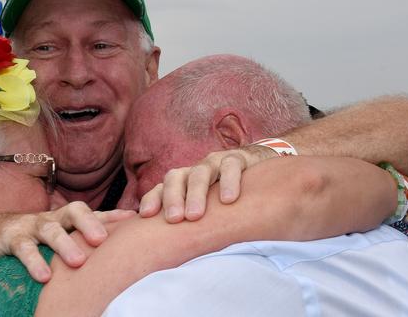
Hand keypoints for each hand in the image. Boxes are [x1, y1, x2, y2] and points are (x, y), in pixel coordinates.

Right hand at [0, 202, 134, 281]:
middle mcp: (53, 218)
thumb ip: (80, 245)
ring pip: (50, 228)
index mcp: (67, 219)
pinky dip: (34, 261)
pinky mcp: (12, 237)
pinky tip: (45, 276)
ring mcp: (32, 225)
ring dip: (64, 244)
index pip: (94, 213)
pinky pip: (24, 248)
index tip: (136, 219)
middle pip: (75, 211)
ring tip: (79, 262)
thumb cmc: (31, 239)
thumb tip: (114, 258)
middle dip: (90, 223)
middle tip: (104, 240)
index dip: (114, 216)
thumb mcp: (57, 240)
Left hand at [139, 145, 275, 222]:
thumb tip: (165, 249)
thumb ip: (188, 223)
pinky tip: (228, 200)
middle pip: (176, 178)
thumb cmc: (226, 196)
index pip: (161, 188)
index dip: (152, 199)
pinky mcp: (238, 159)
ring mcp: (215, 163)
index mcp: (182, 182)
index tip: (146, 215)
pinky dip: (228, 181)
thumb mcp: (206, 208)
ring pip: (200, 172)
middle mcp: (195, 171)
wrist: (260, 167)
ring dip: (196, 193)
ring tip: (195, 215)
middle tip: (174, 219)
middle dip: (172, 198)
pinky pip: (231, 166)